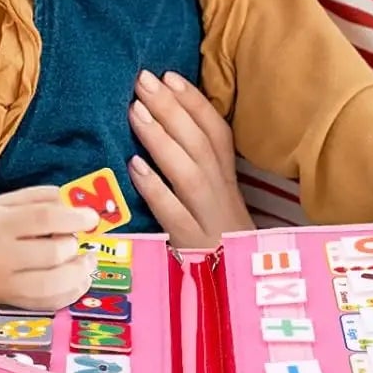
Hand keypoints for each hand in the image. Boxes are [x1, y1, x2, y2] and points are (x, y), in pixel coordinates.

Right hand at [0, 189, 95, 310]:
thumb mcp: (3, 202)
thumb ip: (38, 197)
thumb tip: (73, 201)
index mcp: (1, 224)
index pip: (44, 219)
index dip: (74, 217)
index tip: (92, 218)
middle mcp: (1, 256)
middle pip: (51, 254)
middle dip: (74, 246)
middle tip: (78, 240)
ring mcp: (3, 284)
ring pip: (51, 286)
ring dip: (78, 274)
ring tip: (86, 262)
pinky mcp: (7, 302)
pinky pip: (44, 305)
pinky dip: (68, 295)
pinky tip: (78, 281)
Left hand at [127, 69, 254, 248]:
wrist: (239, 297)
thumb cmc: (219, 247)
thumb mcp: (216, 206)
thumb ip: (198, 171)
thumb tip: (167, 129)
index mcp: (228, 183)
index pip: (216, 133)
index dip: (194, 102)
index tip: (169, 75)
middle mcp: (222, 196)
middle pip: (199, 144)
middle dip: (171, 108)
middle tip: (143, 79)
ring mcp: (209, 220)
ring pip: (188, 172)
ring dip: (162, 138)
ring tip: (136, 110)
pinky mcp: (193, 246)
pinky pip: (173, 213)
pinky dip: (155, 188)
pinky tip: (134, 167)